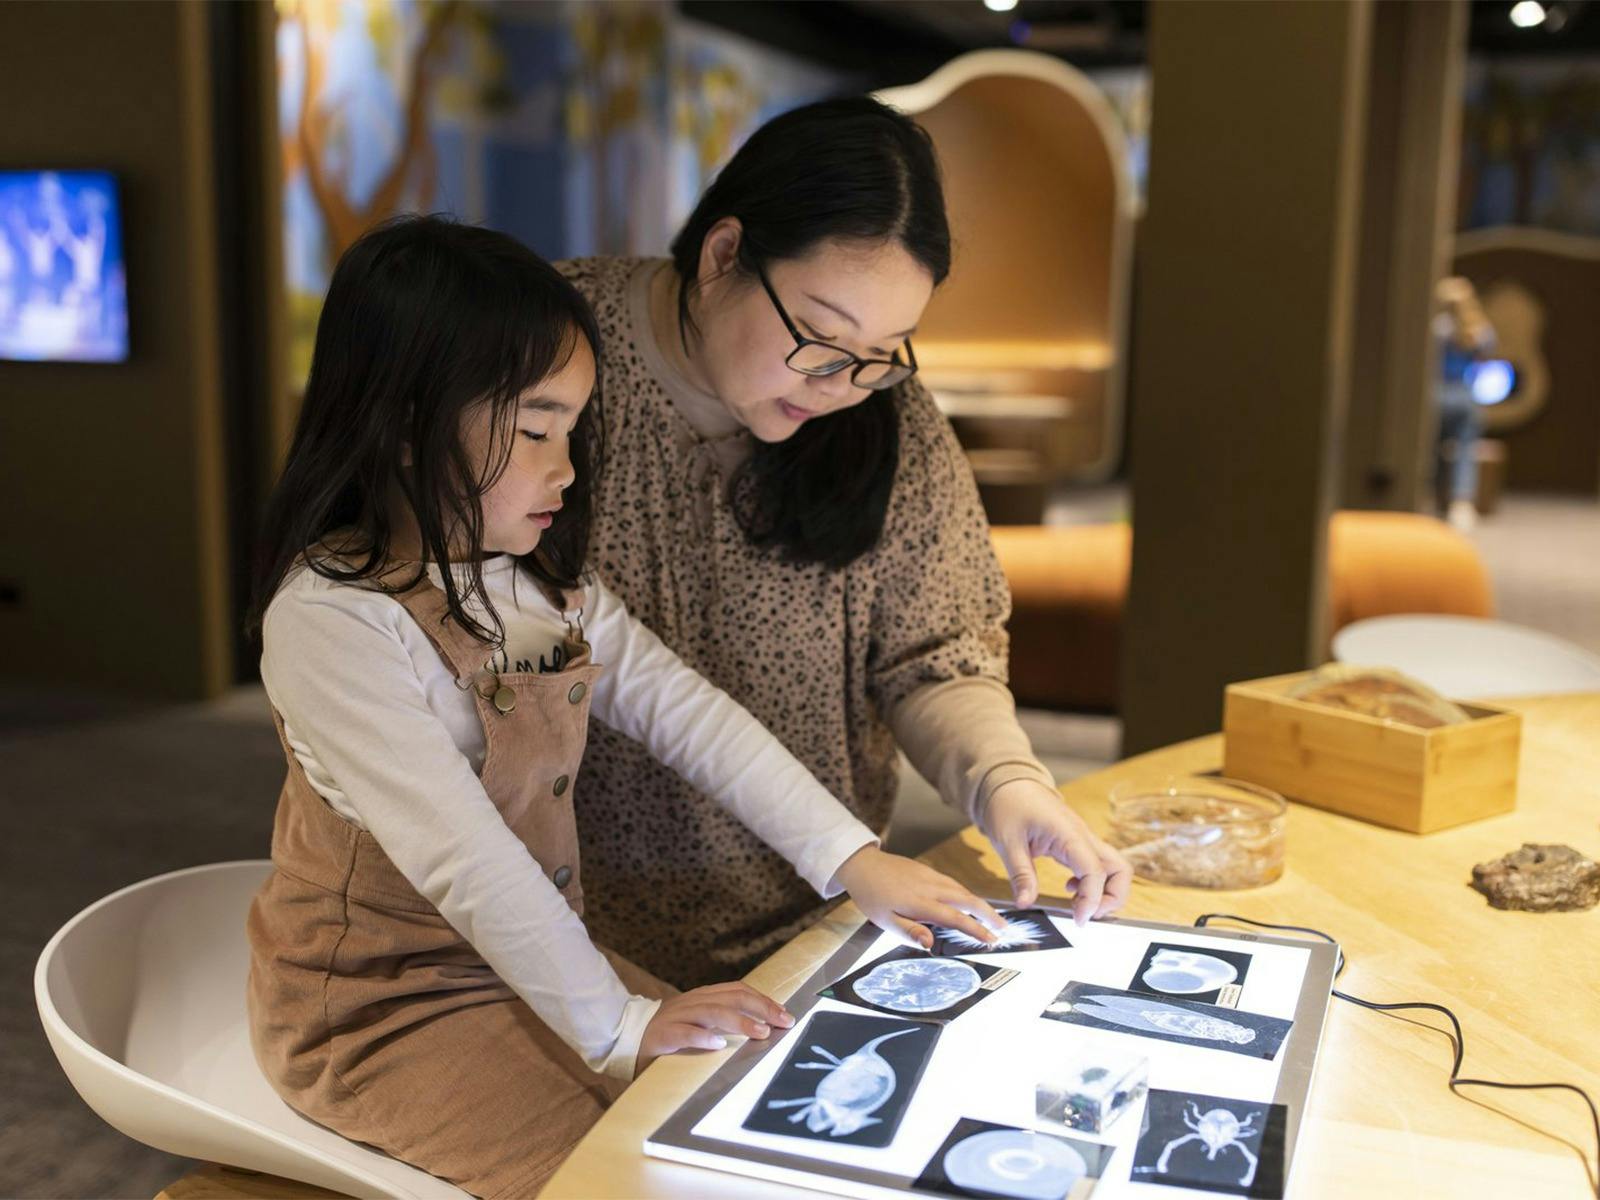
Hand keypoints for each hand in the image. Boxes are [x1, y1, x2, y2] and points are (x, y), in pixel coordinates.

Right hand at [636, 982, 793, 1075]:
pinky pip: (683, 1033)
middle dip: (760, 1008)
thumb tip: (761, 1028)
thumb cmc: (669, 1035)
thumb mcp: (698, 1023)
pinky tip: (718, 1044)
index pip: (738, 991)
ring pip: (711, 1012)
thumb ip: (722, 1022)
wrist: (624, 1038)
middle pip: (731, 997)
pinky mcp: (661, 1035)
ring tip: (760, 1032)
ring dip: (739, 1021)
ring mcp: (676, 1016)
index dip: (763, 1001)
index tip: (785, 1015)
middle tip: (782, 1022)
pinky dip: (702, 1037)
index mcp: (702, 997)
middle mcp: (691, 1002)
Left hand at [832, 844, 1005, 950]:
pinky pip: (954, 883)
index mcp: (919, 902)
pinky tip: (970, 903)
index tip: (991, 940)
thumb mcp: (884, 921)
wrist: (862, 865)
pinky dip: (967, 894)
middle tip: (1003, 929)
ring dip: (980, 904)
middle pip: (967, 899)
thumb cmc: (872, 897)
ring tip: (993, 919)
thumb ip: (909, 932)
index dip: (975, 929)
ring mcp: (931, 876)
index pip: (955, 918)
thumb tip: (930, 944)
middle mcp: (930, 887)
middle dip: (988, 914)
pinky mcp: (929, 870)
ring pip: (962, 890)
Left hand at [983, 778, 1132, 924]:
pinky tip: (1070, 887)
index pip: (1096, 872)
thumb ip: (1020, 874)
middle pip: (1121, 869)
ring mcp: (1084, 839)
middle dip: (1113, 898)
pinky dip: (1093, 882)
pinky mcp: (1078, 843)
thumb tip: (1025, 903)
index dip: (1092, 900)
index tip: (1078, 920)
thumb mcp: (1007, 841)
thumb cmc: (1008, 805)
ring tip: (1077, 905)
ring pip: (1114, 868)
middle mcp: (1084, 836)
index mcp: (1069, 834)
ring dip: (1105, 892)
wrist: (1009, 782)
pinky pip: (1098, 865)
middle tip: (1086, 915)